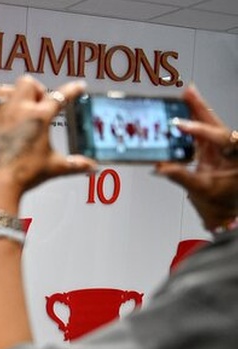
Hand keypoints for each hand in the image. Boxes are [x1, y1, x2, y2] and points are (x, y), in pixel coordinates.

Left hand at [0, 76, 95, 208]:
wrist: (0, 182)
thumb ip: (75, 164)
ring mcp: (1, 118)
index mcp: (39, 117)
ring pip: (3, 91)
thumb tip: (92, 167)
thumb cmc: (26, 173)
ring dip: (12, 95)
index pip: (59, 97)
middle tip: (41, 103)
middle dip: (36, 89)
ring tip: (20, 107)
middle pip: (27, 83)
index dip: (71, 90)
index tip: (78, 86)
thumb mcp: (55, 166)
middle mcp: (19, 111)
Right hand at [155, 85, 237, 231]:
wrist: (223, 212)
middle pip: (216, 123)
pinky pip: (202, 132)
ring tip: (187, 95)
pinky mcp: (212, 150)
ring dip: (198, 110)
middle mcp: (231, 149)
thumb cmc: (219, 203)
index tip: (181, 126)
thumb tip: (162, 167)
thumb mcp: (200, 190)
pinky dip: (194, 121)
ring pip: (211, 124)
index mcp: (236, 157)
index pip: (219, 137)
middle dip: (201, 107)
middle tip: (188, 92)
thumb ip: (181, 176)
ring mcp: (222, 148)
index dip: (200, 130)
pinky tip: (185, 111)